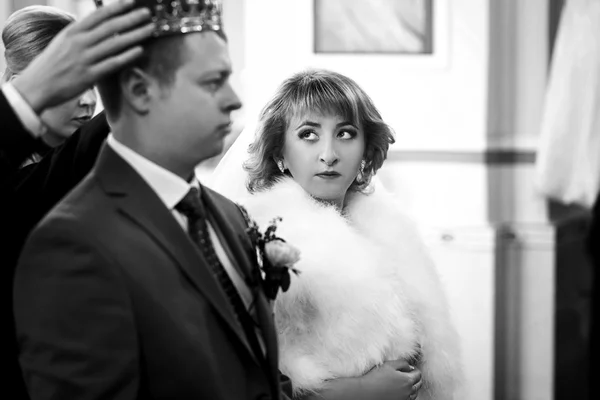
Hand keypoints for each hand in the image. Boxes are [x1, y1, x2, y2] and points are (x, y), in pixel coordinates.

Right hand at [12, 0, 152, 113]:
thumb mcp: (63, 41)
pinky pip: (112, 63)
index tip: (132, 2)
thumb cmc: (52, 63)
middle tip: (147, 13)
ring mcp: (85, 59)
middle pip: (111, 27)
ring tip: (150, 29)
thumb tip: (100, 24)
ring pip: (115, 43)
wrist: (38, 85)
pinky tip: (140, 50)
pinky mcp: (89, 76)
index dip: (117, 7)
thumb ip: (82, 33)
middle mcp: (79, 43)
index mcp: (72, 32)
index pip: (98, 15)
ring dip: (135, 35)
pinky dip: (127, 56)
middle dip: (131, 18)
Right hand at [358, 359, 422, 399]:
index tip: (411, 368)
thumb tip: (409, 367)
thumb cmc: (376, 377)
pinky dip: (408, 394)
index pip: (418, 374)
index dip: (415, 370)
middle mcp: (408, 391)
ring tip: (405, 383)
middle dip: (416, 378)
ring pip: (414, 393)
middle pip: (418, 384)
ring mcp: (404, 398)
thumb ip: (402, 363)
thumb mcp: (389, 364)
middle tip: (410, 374)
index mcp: (407, 380)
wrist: (367, 391)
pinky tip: (401, 390)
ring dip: (412, 387)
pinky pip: (409, 398)